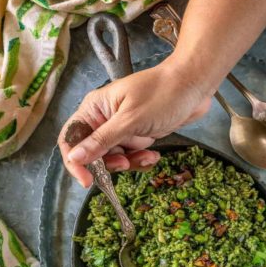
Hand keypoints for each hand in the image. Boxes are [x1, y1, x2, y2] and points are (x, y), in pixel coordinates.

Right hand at [58, 58, 210, 186]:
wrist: (193, 86)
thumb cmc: (162, 93)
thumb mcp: (130, 120)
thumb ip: (101, 140)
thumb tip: (74, 157)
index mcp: (94, 109)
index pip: (71, 139)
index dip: (75, 161)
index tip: (88, 180)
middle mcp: (104, 119)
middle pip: (93, 154)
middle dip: (110, 163)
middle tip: (126, 163)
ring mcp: (121, 129)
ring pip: (114, 158)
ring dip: (131, 162)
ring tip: (147, 154)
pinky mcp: (136, 135)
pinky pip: (131, 156)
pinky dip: (142, 159)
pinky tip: (154, 154)